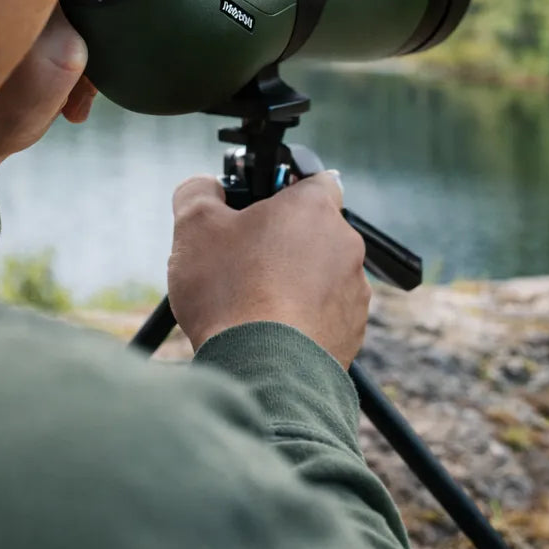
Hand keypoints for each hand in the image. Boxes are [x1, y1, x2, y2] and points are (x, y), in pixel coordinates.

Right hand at [167, 172, 370, 367]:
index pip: (312, 177)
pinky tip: (268, 330)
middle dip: (280, 239)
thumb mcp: (194, 224)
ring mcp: (354, 291)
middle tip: (242, 258)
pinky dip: (300, 317)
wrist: (264, 371)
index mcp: (314, 207)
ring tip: (251, 302)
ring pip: (319, 273)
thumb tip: (206, 187)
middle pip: (312, 229)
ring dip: (292, 280)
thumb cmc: (230, 291)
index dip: (280, 188)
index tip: (254, 206)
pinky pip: (324, 313)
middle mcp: (345, 244)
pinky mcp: (352, 332)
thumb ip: (198, 191)